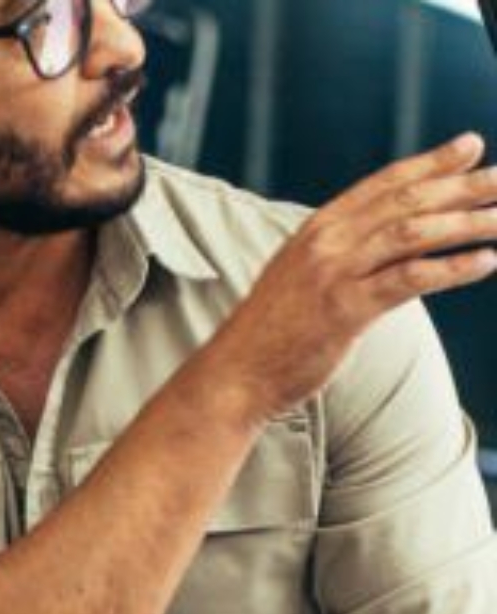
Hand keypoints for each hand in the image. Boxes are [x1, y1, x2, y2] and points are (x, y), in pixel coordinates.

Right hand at [207, 134, 496, 423]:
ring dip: (466, 223)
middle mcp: (326, 243)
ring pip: (413, 233)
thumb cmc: (272, 333)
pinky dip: (452, 268)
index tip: (471, 146)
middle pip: (407, 201)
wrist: (234, 376)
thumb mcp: (302, 278)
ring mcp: (334, 275)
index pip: (384, 184)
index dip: (431, 162)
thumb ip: (341, 253)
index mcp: (316, 229)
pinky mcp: (344, 310)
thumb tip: (385, 242)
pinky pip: (409, 279)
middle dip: (463, 187)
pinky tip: (485, 262)